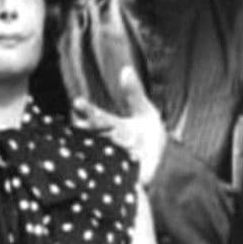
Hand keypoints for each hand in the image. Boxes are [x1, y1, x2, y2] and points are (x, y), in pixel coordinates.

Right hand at [71, 66, 166, 185]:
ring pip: (104, 151)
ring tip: (119, 138)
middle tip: (77, 123)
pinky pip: (116, 170)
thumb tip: (126, 69)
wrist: (165, 161)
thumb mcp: (144, 110)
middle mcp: (110, 141)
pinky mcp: (123, 174)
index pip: (96, 116)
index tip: (77, 102)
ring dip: (112, 143)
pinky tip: (125, 159)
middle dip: (88, 128)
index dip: (87, 110)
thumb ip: (134, 93)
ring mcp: (115, 158)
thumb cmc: (149, 134)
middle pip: (95, 134)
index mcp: (112, 125)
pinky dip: (120, 164)